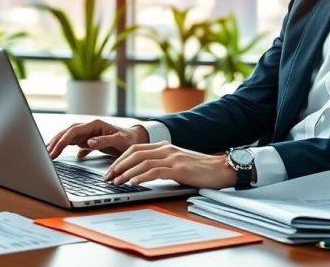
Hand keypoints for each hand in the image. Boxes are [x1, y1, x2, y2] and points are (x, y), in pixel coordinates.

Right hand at [46, 120, 148, 158]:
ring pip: (69, 137)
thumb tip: (88, 142)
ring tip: (49, 152)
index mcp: (95, 125)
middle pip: (68, 132)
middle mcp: (90, 127)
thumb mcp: (119, 141)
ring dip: (59, 144)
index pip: (73, 131)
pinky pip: (75, 142)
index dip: (62, 141)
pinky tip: (61, 153)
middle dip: (56, 141)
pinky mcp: (90, 140)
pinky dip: (67, 147)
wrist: (136, 139)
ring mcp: (89, 133)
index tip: (54, 150)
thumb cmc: (129, 140)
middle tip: (46, 153)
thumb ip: (104, 141)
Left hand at [103, 142, 236, 189]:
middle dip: (118, 165)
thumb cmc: (200, 169)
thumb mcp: (177, 163)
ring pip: (142, 162)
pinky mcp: (179, 169)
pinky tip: (133, 183)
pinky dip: (142, 177)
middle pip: (135, 153)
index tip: (111, 170)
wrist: (222, 169)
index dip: (120, 159)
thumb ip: (162, 165)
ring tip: (116, 182)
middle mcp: (166, 149)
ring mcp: (173, 158)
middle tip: (107, 177)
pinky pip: (155, 171)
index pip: (135, 149)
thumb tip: (142, 175)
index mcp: (164, 146)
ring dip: (126, 173)